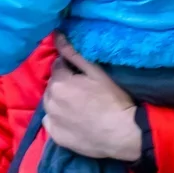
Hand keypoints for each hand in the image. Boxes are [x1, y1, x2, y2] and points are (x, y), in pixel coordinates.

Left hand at [43, 34, 141, 161]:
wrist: (123, 133)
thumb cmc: (113, 99)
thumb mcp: (96, 72)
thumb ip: (73, 53)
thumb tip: (56, 35)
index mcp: (59, 82)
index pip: (57, 66)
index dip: (69, 67)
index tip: (81, 73)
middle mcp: (50, 101)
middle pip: (52, 85)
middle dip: (62, 84)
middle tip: (81, 90)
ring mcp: (52, 120)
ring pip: (50, 103)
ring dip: (58, 100)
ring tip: (77, 105)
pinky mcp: (56, 137)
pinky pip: (50, 122)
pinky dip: (57, 119)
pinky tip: (72, 120)